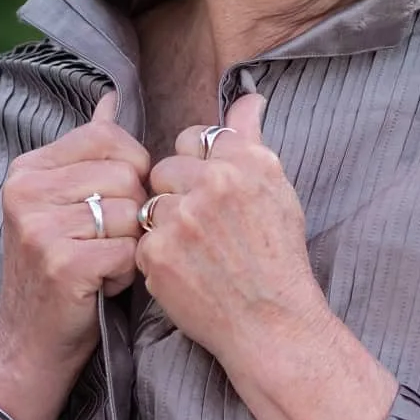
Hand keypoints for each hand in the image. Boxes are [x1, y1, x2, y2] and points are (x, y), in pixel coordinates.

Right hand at [0, 91, 150, 409]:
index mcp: (27, 168)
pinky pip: (130, 251)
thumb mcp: (64, 202)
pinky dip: (127, 274)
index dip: (130, 171)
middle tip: (102, 244)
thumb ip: (89, 150)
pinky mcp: (61, 264)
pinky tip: (100, 286)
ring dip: (130, 246)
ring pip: (131, 213)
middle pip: (126, 174)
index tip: (109, 206)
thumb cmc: (59, 269)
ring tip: (99, 265)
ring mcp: (39, 228)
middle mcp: (25, 191)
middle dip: (131, 213)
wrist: (28, 344)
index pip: (109, 137)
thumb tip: (112, 98)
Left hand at [137, 94, 328, 365]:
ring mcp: (182, 218)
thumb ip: (251, 139)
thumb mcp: (276, 189)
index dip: (197, 165)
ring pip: (150, 203)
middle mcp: (214, 183)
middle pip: (165, 168)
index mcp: (246, 161)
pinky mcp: (156, 253)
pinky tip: (184, 271)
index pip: (194, 138)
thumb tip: (248, 96)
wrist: (272, 323)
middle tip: (202, 228)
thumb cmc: (278, 256)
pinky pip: (141, 239)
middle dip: (177, 194)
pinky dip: (157, 256)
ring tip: (194, 252)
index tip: (209, 192)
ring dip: (165, 224)